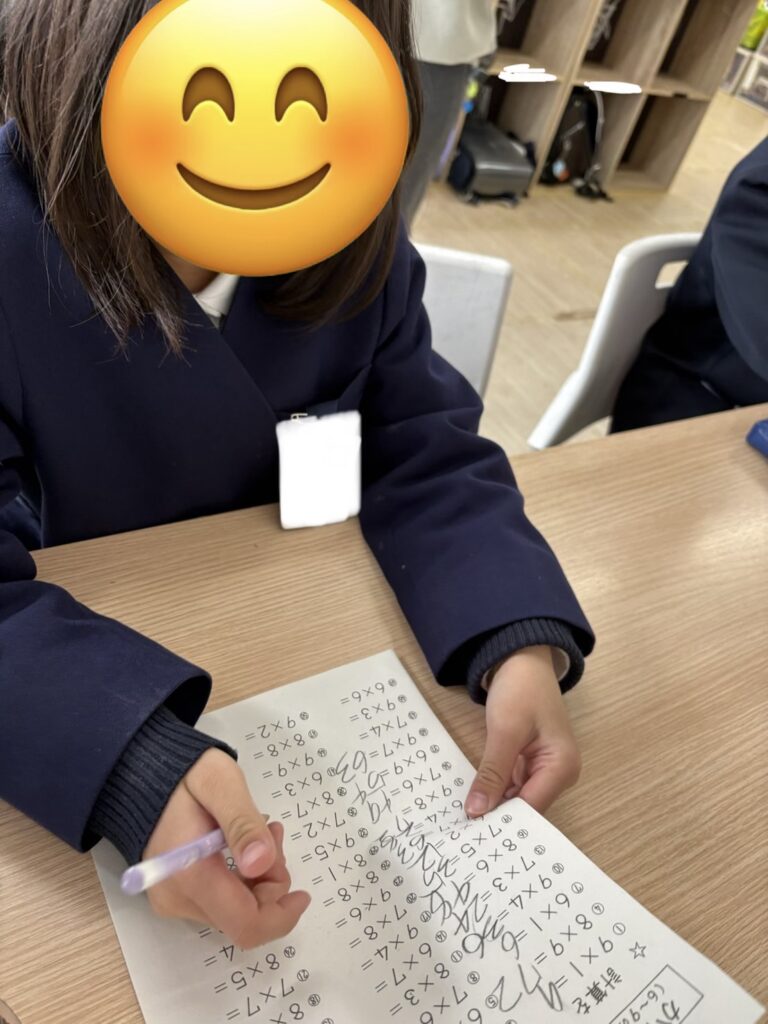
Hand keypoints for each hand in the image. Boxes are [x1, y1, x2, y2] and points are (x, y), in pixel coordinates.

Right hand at [143, 748, 310, 946]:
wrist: (138, 772)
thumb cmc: (183, 772)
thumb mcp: (220, 784)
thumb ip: (242, 823)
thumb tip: (262, 865)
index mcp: (192, 875)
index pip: (245, 925)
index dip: (281, 916)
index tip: (302, 893)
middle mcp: (178, 898)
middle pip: (244, 917)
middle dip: (271, 882)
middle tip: (272, 832)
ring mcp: (173, 899)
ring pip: (234, 909)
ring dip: (259, 877)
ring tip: (259, 829)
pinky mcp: (174, 894)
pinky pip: (220, 900)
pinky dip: (242, 877)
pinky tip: (242, 843)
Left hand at [465, 646, 580, 817]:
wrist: (521, 658)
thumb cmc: (521, 689)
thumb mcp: (505, 731)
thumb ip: (492, 773)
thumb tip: (476, 812)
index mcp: (562, 767)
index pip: (531, 807)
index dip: (503, 821)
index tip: (473, 836)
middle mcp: (558, 774)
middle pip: (525, 807)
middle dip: (497, 817)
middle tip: (464, 834)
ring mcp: (544, 769)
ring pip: (516, 799)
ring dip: (493, 806)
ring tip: (464, 825)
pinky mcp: (529, 762)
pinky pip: (511, 786)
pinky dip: (494, 791)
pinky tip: (474, 802)